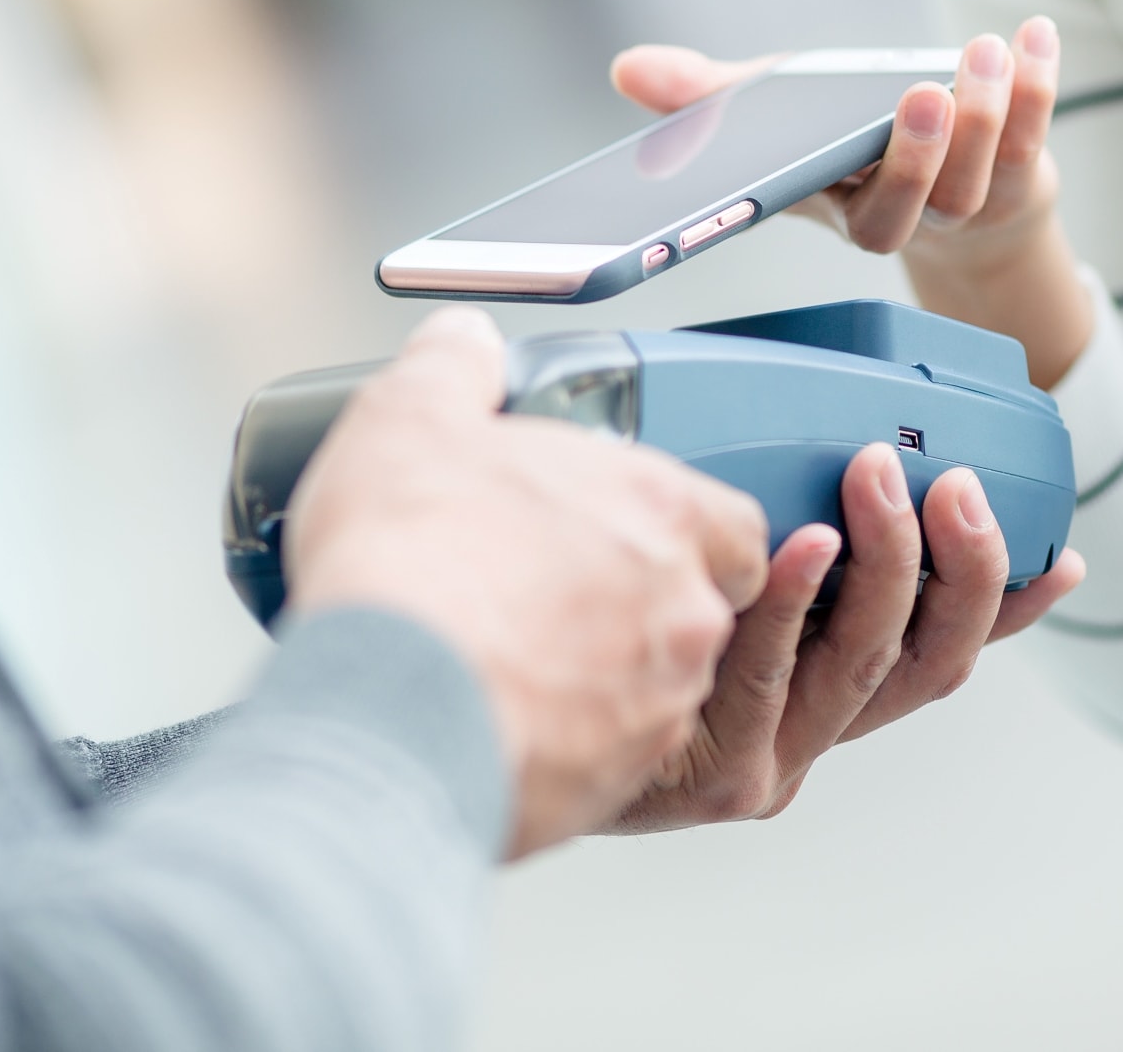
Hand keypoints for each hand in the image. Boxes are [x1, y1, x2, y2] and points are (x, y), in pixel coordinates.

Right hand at [283, 308, 770, 857]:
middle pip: (702, 607)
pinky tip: (507, 721)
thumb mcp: (411, 418)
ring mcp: (661, 699)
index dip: (691, 534)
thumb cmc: (412, 567)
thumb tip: (462, 344)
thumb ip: (452, 368)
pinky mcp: (623, 778)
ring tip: (523, 664)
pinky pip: (619, 757)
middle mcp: (684, 606)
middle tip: (562, 600)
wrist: (388, 705)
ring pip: (664, 687)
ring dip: (611, 677)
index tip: (638, 538)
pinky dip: (578, 741)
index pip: (734, 525)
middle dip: (643, 608)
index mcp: (659, 508)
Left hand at [608, 445, 1086, 831]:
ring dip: (887, 561)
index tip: (1060, 556)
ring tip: (878, 478)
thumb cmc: (591, 638)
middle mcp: (811, 733)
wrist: (496, 732)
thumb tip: (782, 429)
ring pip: (867, 659)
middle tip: (953, 481)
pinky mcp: (719, 773)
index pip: (940, 647)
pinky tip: (799, 546)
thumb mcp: (702, 580)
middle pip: (929, 658)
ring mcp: (771, 758)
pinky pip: (769, 674)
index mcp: (822, 694)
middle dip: (962, 563)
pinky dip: (793, 605)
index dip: (1007, 604)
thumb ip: (750, 527)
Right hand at [611, 24, 1093, 388]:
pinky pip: (1030, 140)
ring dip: (987, 114)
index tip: (814, 151)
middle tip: (922, 94)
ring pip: (976, 179)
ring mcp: (963, 206)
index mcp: (832, 210)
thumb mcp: (779, 113)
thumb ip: (707, 95)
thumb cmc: (856, 148)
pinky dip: (1037, 88)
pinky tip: (1032, 36)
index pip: (812, 208)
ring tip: (985, 50)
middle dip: (918, 152)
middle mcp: (900, 220)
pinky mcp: (1018, 179)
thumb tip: (624, 68)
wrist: (967, 204)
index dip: (805, 188)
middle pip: (908, 207)